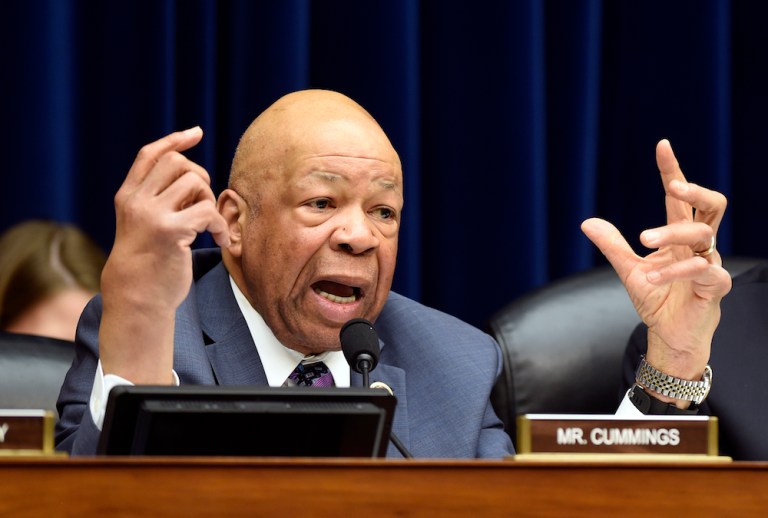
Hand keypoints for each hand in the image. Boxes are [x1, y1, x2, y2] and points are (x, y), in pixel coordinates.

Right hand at [99, 127, 229, 382]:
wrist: (137, 298)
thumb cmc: (148, 263)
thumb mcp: (143, 225)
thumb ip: (158, 199)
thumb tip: (193, 174)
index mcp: (128, 196)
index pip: (150, 154)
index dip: (175, 140)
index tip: (196, 133)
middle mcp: (136, 200)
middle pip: (176, 162)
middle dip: (199, 175)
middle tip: (204, 202)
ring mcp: (151, 214)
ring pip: (194, 181)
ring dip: (209, 199)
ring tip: (208, 224)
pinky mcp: (170, 231)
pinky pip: (208, 211)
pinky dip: (220, 225)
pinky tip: (219, 242)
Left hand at [582, 140, 730, 401]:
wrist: (669, 334)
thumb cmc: (657, 299)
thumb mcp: (629, 269)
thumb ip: (613, 245)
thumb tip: (586, 221)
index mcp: (679, 235)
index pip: (680, 197)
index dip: (672, 170)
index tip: (662, 145)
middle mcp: (699, 244)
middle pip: (713, 204)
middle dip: (695, 189)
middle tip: (672, 186)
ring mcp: (710, 262)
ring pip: (703, 233)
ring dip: (672, 235)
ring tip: (645, 243)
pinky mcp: (716, 285)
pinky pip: (705, 268)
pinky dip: (677, 271)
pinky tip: (656, 278)